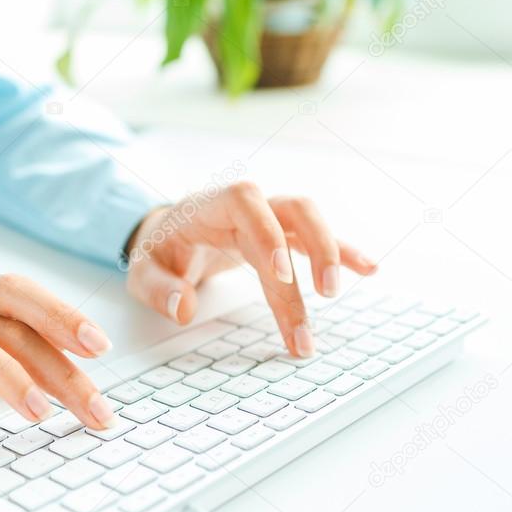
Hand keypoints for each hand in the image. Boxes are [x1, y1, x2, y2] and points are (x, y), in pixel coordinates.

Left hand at [125, 182, 376, 356]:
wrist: (167, 233)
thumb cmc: (158, 250)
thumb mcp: (142, 271)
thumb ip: (159, 290)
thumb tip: (183, 309)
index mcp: (211, 204)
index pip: (246, 202)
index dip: (267, 233)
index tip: (280, 274)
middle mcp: (247, 206)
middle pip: (292, 210)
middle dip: (313, 248)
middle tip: (324, 295)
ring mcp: (269, 219)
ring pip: (309, 222)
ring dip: (330, 254)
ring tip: (337, 293)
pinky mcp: (282, 237)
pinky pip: (316, 240)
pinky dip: (343, 253)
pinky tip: (368, 269)